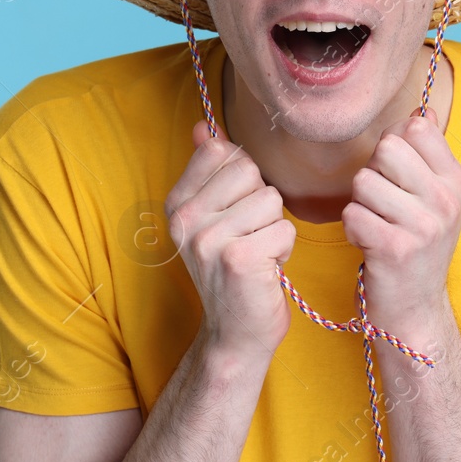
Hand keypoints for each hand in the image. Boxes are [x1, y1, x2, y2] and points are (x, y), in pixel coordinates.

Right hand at [166, 120, 296, 363]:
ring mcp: (209, 239)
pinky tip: (264, 271)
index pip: (221, 151)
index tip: (233, 211)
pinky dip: (283, 252)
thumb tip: (203, 127)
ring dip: (274, 229)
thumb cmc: (230, 270)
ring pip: (271, 200)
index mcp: (176, 203)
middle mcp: (186, 219)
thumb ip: (208, 170)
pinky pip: (283, 230)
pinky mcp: (238, 259)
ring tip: (256, 254)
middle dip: (261, 203)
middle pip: (250, 171)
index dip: (241, 178)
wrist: (234, 334)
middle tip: (247, 237)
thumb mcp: (211, 218)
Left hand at [342, 108, 460, 342]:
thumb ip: (427, 152)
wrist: (416, 308)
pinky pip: (353, 214)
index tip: (396, 175)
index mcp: (457, 182)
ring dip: (361, 204)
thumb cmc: (418, 245)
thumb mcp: (435, 197)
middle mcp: (446, 201)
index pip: (416, 127)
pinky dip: (353, 228)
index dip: (394, 144)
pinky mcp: (395, 248)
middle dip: (373, 172)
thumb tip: (422, 109)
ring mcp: (423, 226)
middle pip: (387, 148)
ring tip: (378, 225)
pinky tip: (369, 244)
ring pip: (364, 181)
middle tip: (383, 203)